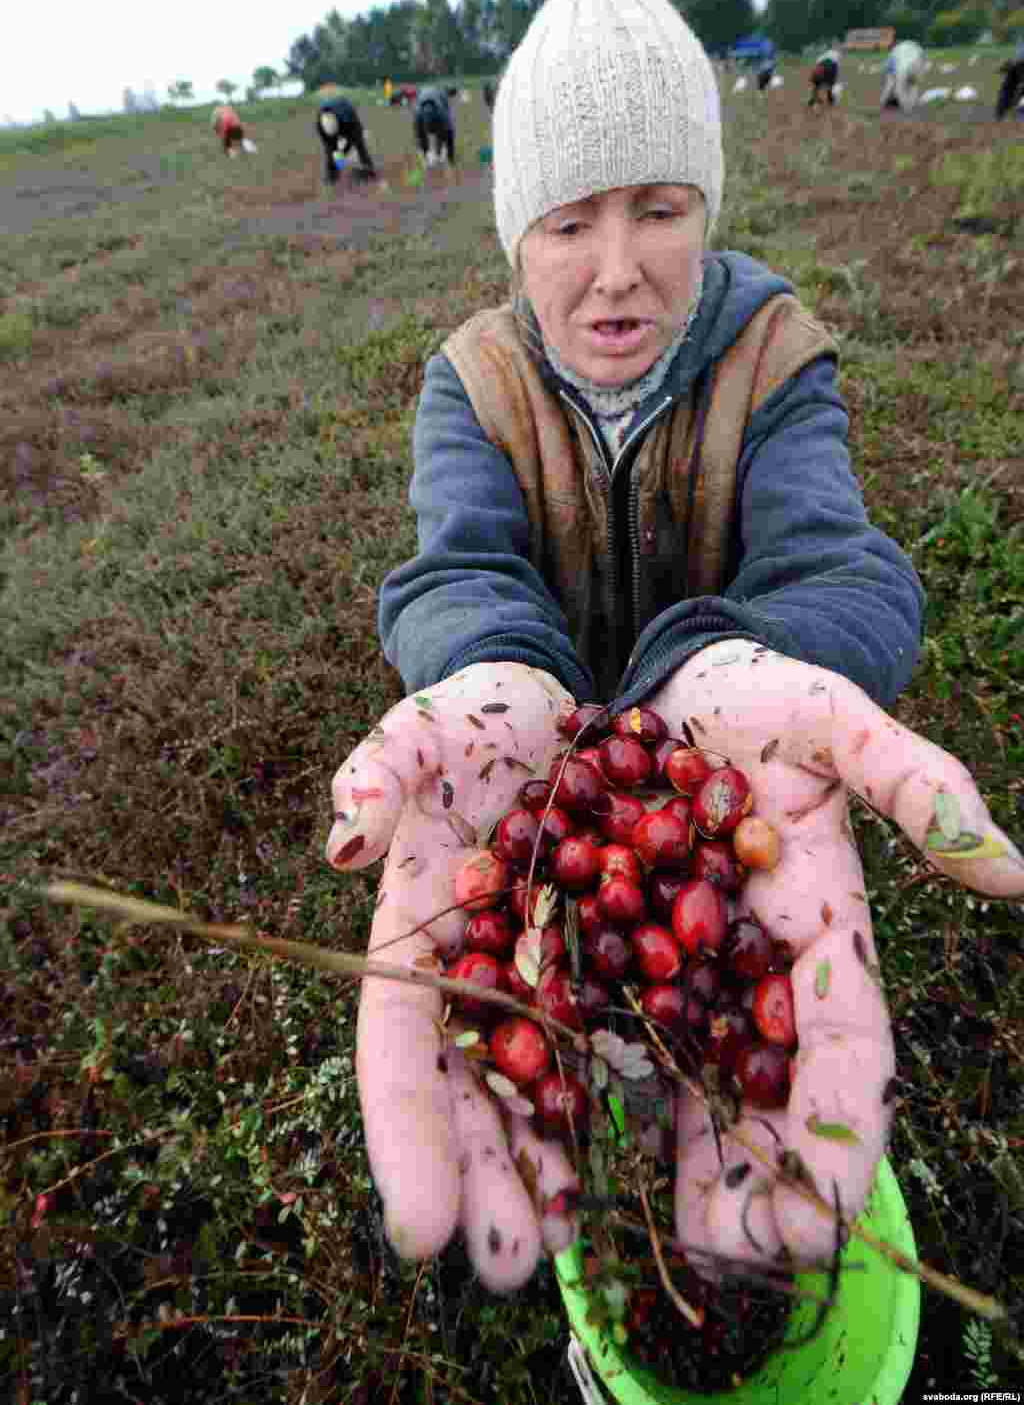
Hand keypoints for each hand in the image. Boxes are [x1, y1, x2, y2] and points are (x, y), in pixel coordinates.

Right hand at [326, 663, 580, 1290]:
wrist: (557, 704)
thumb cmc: (477, 715)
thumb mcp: (429, 722)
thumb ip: (385, 762)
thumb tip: (345, 834)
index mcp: (420, 931)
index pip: (399, 1043)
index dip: (406, 1132)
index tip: (419, 1226)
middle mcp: (480, 970)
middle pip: (475, 1089)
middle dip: (486, 1176)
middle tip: (512, 1265)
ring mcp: (550, 973)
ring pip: (548, 1083)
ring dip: (557, 1164)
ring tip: (578, 1245)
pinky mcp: (619, 961)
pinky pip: (625, 1039)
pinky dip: (632, 1100)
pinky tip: (657, 1155)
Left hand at [647, 640, 1023, 1269]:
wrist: (675, 676)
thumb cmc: (763, 693)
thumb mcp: (834, 719)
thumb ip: (913, 781)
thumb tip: (1014, 871)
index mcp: (819, 920)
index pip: (847, 1040)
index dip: (842, 1124)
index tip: (823, 1211)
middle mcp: (750, 958)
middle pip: (765, 1081)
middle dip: (761, 1172)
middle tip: (739, 1256)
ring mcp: (677, 957)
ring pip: (687, 1073)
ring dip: (682, 1157)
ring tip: (668, 1239)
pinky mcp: (606, 941)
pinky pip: (601, 1024)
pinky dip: (597, 1088)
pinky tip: (572, 1151)